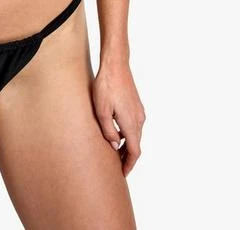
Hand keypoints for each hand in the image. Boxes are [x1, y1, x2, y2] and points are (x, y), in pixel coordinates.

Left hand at [92, 61, 145, 176]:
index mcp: (131, 123)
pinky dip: (128, 135)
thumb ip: (108, 131)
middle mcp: (139, 119)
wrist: (115, 64)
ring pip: (135, 135)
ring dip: (128, 145)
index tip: (122, 174)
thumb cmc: (105, 86)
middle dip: (127, 158)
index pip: (135, 152)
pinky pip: (134, 125)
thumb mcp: (101, 111)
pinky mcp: (136, 105)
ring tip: (114, 152)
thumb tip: (116, 146)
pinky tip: (116, 133)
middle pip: (136, 145)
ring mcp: (139, 111)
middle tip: (116, 167)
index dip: (129, 165)